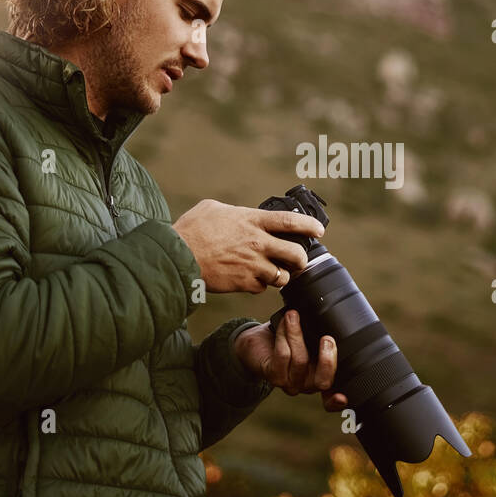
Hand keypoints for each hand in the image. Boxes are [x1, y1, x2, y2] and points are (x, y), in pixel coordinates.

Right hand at [172, 199, 324, 294]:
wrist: (177, 257)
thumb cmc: (190, 230)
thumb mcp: (212, 208)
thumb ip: (233, 211)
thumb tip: (238, 214)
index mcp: (252, 220)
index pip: (290, 222)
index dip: (309, 226)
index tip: (319, 230)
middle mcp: (257, 243)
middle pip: (296, 254)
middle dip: (302, 259)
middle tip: (299, 260)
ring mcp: (252, 265)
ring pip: (282, 276)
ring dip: (281, 275)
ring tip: (274, 272)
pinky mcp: (244, 283)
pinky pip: (261, 287)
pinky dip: (259, 285)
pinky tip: (251, 279)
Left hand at [234, 311, 344, 405]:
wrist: (256, 343)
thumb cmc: (287, 338)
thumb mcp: (310, 337)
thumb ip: (323, 337)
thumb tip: (337, 320)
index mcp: (321, 376)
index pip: (333, 398)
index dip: (339, 401)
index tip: (343, 397)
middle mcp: (308, 385)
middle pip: (323, 381)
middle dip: (328, 359)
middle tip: (327, 338)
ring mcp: (291, 384)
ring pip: (301, 361)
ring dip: (296, 334)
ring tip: (293, 315)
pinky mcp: (274, 376)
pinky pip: (283, 356)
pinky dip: (284, 335)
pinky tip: (284, 321)